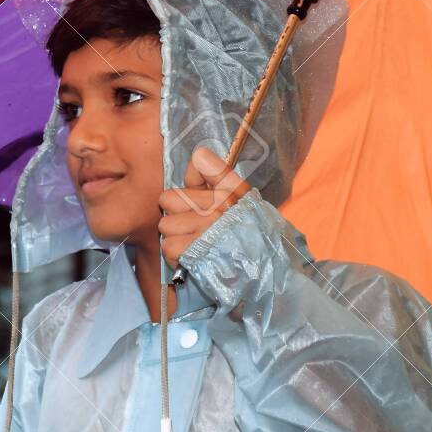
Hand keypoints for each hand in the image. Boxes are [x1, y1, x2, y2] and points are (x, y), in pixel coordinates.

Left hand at [159, 147, 252, 268]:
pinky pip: (168, 248)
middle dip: (178, 216)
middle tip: (197, 230)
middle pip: (168, 199)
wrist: (266, 276)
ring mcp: (206, 232)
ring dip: (176, 240)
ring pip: (166, 226)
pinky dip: (177, 258)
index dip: (192, 185)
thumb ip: (216, 176)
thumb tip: (199, 154)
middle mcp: (219, 208)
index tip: (205, 203)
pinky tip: (194, 260)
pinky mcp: (195, 254)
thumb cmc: (249, 238)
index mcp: (231, 192)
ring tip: (196, 247)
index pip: (200, 166)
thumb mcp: (241, 202)